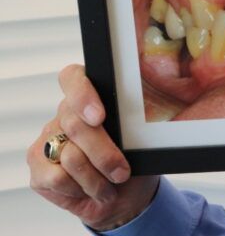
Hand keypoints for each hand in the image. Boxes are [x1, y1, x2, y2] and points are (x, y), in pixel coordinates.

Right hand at [26, 64, 158, 230]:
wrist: (123, 194)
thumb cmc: (133, 161)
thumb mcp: (139, 142)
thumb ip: (129, 128)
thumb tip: (133, 129)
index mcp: (91, 97)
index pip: (73, 78)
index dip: (83, 95)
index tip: (99, 117)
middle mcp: (65, 114)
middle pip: (76, 124)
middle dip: (103, 153)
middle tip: (122, 172)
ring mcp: (47, 138)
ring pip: (70, 155)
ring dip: (96, 178)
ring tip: (111, 186)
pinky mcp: (37, 165)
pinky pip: (58, 177)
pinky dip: (80, 188)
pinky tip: (90, 190)